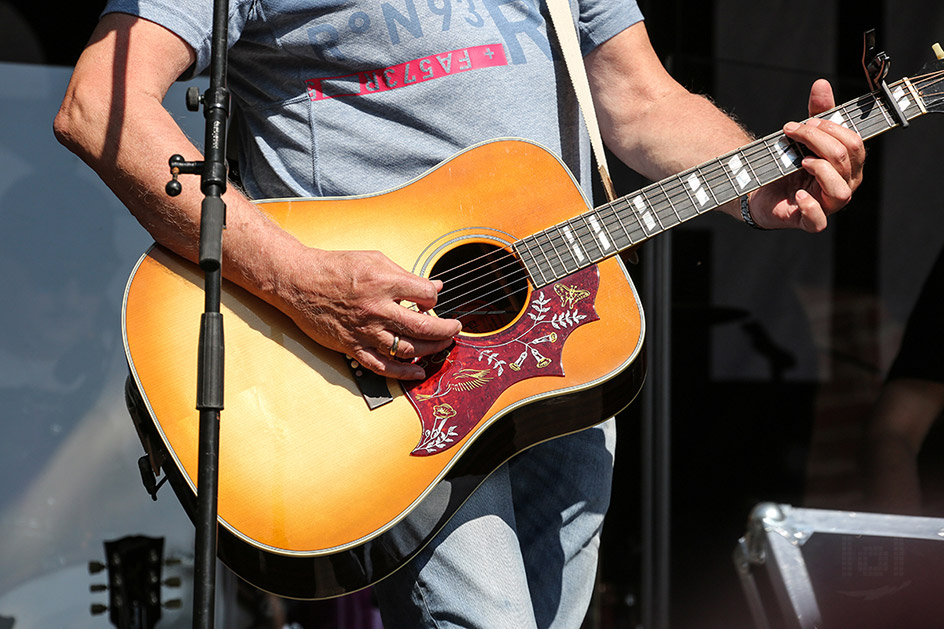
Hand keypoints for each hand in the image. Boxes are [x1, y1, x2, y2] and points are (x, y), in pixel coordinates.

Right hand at [276, 248, 460, 379]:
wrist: (298, 281)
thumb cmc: (334, 268)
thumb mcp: (374, 260)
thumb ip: (405, 274)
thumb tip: (433, 286)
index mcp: (384, 283)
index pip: (426, 295)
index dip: (434, 297)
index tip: (432, 298)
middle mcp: (377, 309)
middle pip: (424, 326)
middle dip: (446, 330)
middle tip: (454, 329)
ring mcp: (365, 331)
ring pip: (408, 349)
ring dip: (431, 350)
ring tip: (441, 346)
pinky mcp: (352, 346)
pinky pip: (382, 366)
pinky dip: (403, 372)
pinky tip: (417, 371)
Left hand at [748, 79, 865, 230]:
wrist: (760, 190)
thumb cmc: (787, 164)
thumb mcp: (803, 136)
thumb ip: (816, 113)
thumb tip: (821, 84)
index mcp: (849, 164)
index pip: (854, 143)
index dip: (832, 129)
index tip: (806, 121)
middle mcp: (845, 185)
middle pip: (845, 160)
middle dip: (817, 140)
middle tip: (792, 132)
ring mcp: (828, 205)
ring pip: (840, 189)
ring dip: (820, 169)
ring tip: (800, 161)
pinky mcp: (809, 220)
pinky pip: (819, 220)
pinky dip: (810, 207)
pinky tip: (799, 194)